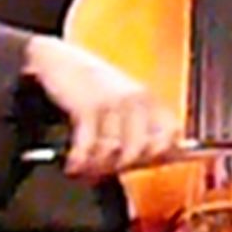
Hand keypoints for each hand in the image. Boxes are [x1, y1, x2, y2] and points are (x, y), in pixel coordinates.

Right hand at [21, 35, 185, 178]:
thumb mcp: (123, 98)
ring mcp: (113, 103)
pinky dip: (79, 161)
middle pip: (141, 150)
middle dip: (122, 166)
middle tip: (107, 171)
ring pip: (115, 152)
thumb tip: (158, 157)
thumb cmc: (92, 84)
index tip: (146, 164)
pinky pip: (89, 147)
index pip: (172, 132)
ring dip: (98, 167)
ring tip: (87, 170)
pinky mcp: (89, 108)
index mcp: (148, 98)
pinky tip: (73, 164)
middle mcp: (136, 100)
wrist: (60, 60)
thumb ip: (140, 125)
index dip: (162, 153)